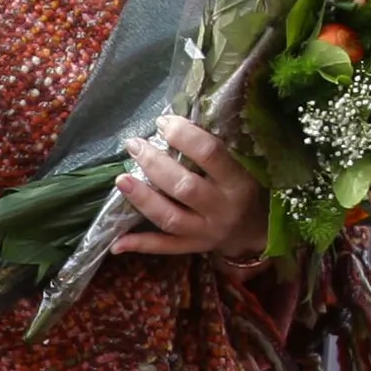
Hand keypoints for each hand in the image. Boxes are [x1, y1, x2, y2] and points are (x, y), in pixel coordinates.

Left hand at [109, 116, 264, 260]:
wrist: (253, 230)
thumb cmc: (242, 187)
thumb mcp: (241, 166)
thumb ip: (213, 150)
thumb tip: (171, 123)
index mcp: (236, 181)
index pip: (210, 153)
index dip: (183, 135)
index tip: (163, 123)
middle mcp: (221, 208)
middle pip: (184, 186)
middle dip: (155, 164)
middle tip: (134, 145)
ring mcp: (205, 232)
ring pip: (170, 217)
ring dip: (143, 199)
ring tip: (121, 179)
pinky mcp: (193, 247)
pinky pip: (164, 247)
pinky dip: (140, 245)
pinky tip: (116, 242)